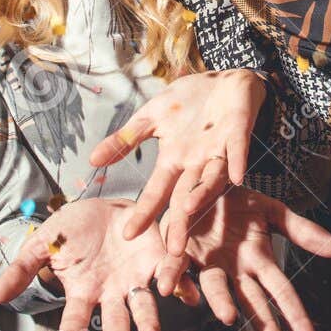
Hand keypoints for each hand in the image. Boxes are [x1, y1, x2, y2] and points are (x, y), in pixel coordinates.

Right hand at [0, 198, 197, 330]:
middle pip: (116, 321)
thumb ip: (22, 268)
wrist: (105, 204)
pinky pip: (171, 275)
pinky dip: (181, 286)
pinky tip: (189, 295)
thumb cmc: (74, 228)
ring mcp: (136, 279)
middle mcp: (112, 292)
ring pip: (144, 306)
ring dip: (149, 322)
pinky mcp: (158, 259)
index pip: (75, 318)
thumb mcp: (44, 242)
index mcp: (85, 291)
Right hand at [88, 69, 265, 252]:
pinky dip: (236, 162)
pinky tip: (235, 176)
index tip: (129, 235)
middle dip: (178, 223)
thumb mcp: (151, 116)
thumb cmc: (191, 101)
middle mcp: (197, 162)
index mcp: (175, 159)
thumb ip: (126, 139)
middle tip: (171, 252)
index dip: (145, 211)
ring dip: (201, 194)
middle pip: (186, 197)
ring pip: (211, 178)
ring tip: (188, 211)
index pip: (157, 191)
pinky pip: (237, 150)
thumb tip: (92, 160)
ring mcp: (219, 150)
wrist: (225, 78)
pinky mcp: (238, 133)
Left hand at [174, 187, 330, 330]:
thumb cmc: (239, 203)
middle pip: (252, 301)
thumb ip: (301, 231)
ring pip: (215, 288)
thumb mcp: (273, 212)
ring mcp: (207, 263)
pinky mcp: (182, 251)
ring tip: (228, 316)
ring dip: (220, 302)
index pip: (282, 294)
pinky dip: (172, 277)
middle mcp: (234, 270)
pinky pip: (177, 267)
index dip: (297, 319)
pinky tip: (166, 288)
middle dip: (263, 324)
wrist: (205, 181)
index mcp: (258, 262)